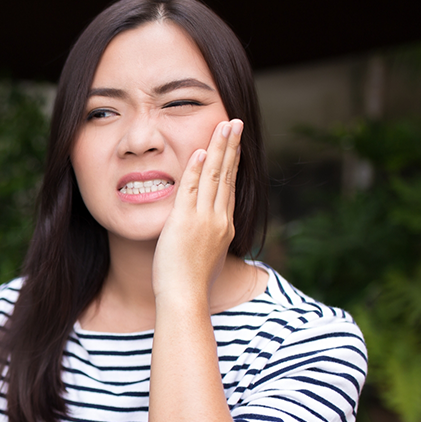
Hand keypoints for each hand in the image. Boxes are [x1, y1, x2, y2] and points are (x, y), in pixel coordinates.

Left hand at [152, 119, 242, 306]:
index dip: (233, 164)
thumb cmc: (192, 286)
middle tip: (235, 123)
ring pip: (214, 177)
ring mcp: (204, 220)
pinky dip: (196, 170)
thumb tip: (206, 240)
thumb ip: (208, 243)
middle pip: (227, 176)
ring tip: (224, 126)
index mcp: (224, 228)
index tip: (235, 146)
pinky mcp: (184, 222)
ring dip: (219, 148)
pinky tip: (201, 151)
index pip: (229, 189)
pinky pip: (191, 189)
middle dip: (232, 147)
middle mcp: (219, 220)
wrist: (186, 298)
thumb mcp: (207, 259)